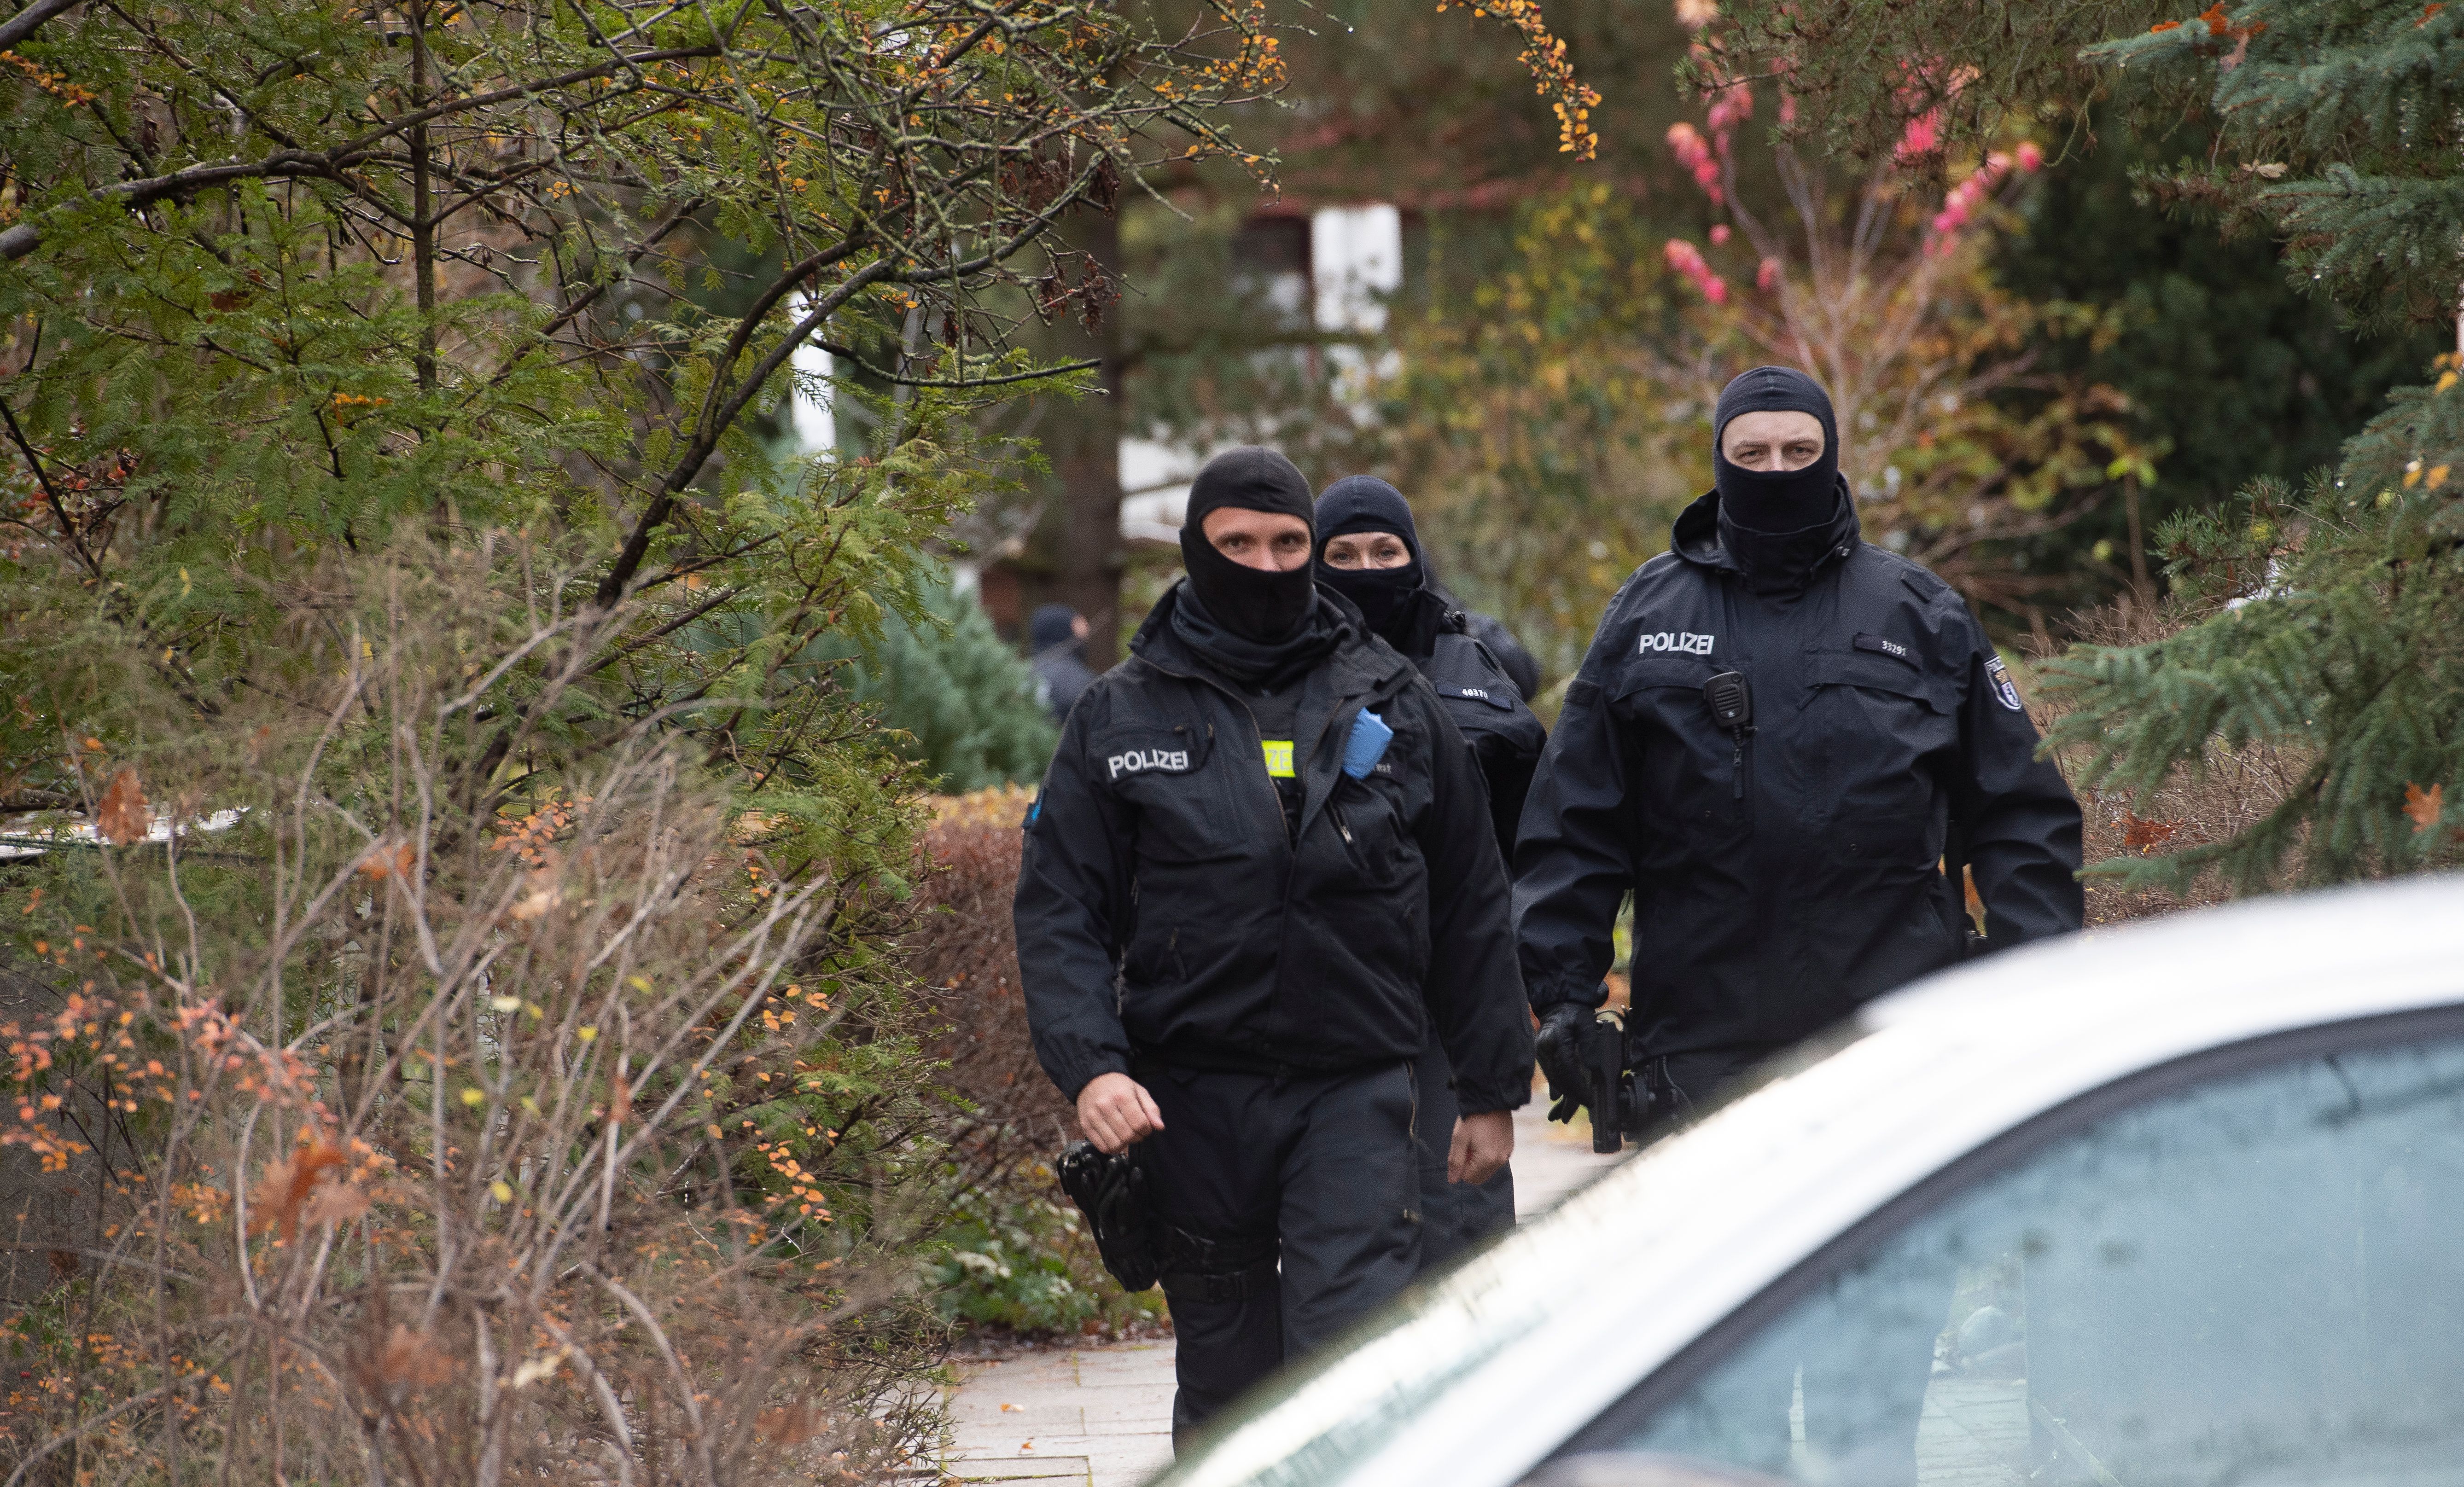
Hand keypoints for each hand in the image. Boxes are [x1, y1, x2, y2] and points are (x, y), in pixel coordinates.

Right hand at [1075, 1071, 1164, 1153]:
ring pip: (1115, 1144)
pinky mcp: (1085, 1126)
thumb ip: (1151, 1108)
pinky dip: (1112, 1148)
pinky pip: (1102, 1147)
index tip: (1145, 1126)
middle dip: (1137, 1137)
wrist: (1091, 1080)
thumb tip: (1160, 1127)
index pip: (1139, 1124)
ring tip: (1126, 1135)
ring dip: (1125, 1144)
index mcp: (1122, 1096)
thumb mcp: (1138, 1091)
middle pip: (1128, 1135)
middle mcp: (1106, 1107)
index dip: (1147, 1129)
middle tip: (1136, 1131)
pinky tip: (1116, 1139)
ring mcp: (1093, 1117)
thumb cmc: (1118, 1086)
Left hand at [1448, 1110, 1513, 1185]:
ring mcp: (1507, 1154)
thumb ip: (1456, 1161)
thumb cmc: (1473, 1117)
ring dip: (1479, 1161)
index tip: (1462, 1150)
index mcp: (1487, 1159)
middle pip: (1480, 1177)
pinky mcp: (1510, 1147)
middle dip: (1471, 1166)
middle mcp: (1500, 1160)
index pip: (1469, 1178)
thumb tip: (1453, 1180)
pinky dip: (1488, 1155)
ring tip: (1476, 1141)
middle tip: (1468, 1147)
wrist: (1491, 1099)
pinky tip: (1485, 1139)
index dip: (1461, 1167)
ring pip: (1488, 1169)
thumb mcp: (1459, 1138)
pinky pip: (1496, 1160)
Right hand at [1533, 1003, 1590, 1119]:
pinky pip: (1549, 1074)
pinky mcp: (1541, 1054)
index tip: (1590, 1100)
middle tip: (1587, 1106)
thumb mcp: (1586, 1023)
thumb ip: (1589, 1044)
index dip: (1579, 1089)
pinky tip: (1558, 1098)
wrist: (1557, 1003)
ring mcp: (1541, 1052)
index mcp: (1555, 1041)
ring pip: (1553, 1079)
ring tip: (1570, 1111)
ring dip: (1563, 1095)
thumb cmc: (1574, 1012)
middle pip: (1558, 1079)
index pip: (1567, 1071)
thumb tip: (1593, 1068)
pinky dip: (1556, 1086)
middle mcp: (1544, 1049)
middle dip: (1572, 1096)